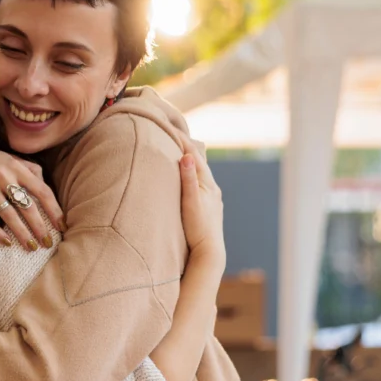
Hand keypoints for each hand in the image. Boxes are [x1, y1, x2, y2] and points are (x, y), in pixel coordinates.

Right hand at [0, 142, 64, 249]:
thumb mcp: (7, 157)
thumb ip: (27, 168)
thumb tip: (43, 182)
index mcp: (15, 167)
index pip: (42, 191)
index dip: (54, 210)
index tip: (61, 226)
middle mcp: (3, 176)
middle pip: (27, 207)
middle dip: (40, 227)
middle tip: (47, 243)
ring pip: (9, 215)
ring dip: (22, 234)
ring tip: (31, 247)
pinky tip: (6, 243)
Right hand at [179, 142, 224, 272]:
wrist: (209, 252)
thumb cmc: (198, 228)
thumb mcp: (191, 202)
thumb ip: (188, 179)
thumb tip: (186, 156)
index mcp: (208, 183)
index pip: (194, 155)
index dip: (181, 140)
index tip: (168, 127)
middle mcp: (213, 187)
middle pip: (199, 160)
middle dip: (185, 146)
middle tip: (171, 132)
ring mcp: (212, 197)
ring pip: (200, 171)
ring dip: (189, 159)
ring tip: (178, 149)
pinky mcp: (208, 205)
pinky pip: (199, 182)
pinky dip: (191, 173)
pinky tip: (186, 176)